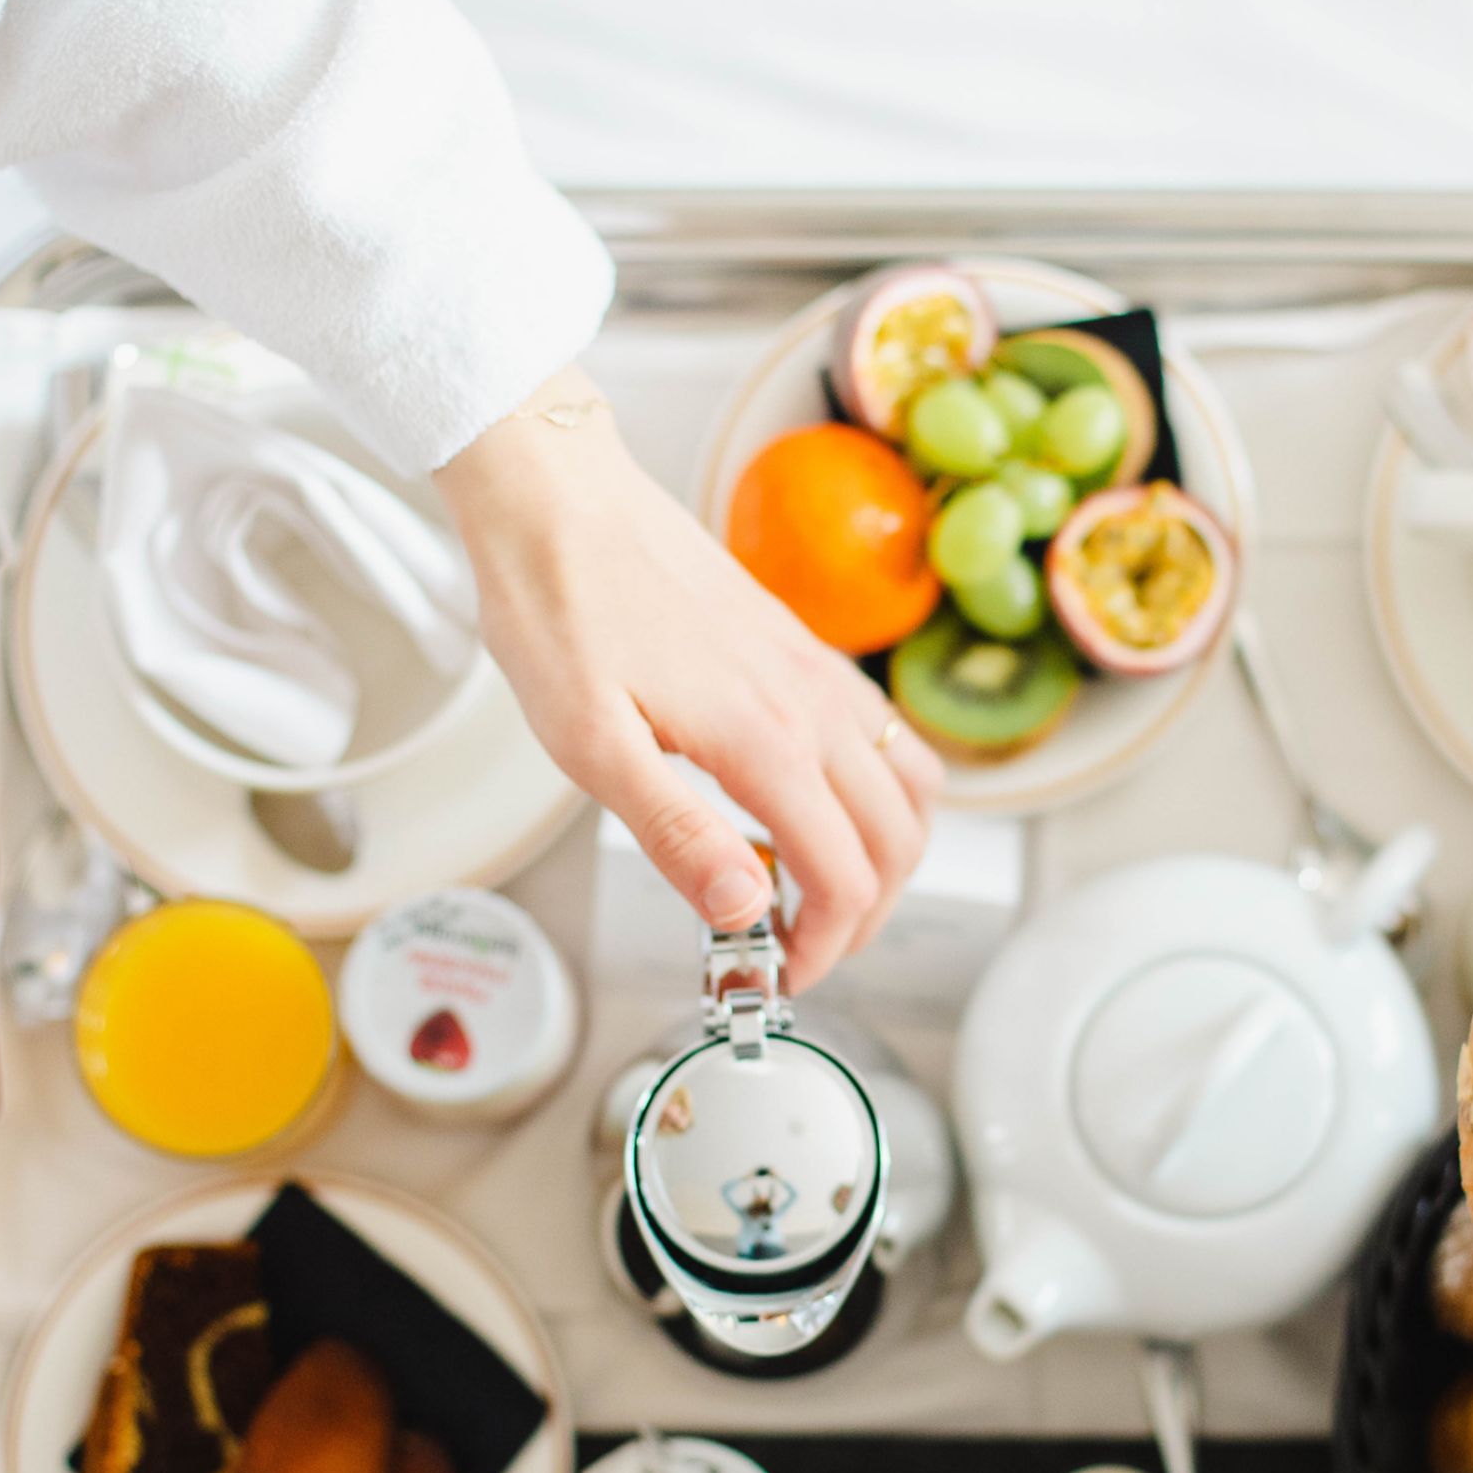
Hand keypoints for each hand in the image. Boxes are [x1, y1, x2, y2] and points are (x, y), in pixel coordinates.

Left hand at [437, 369, 942, 991]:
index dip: (825, 947)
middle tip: (799, 949)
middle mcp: (813, 706)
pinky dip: (880, 793)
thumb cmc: (559, 611)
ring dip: (889, 854)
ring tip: (818, 886)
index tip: (778, 974)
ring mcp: (818, 673)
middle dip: (866, 916)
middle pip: (899, 842)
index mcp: (765, 741)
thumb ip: (677, 834)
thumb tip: (747, 909)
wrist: (558, 498)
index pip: (844, 877)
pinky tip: (811, 804)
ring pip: (914, 786)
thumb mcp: (589, 745)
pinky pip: (886, 734)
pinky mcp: (805, 649)